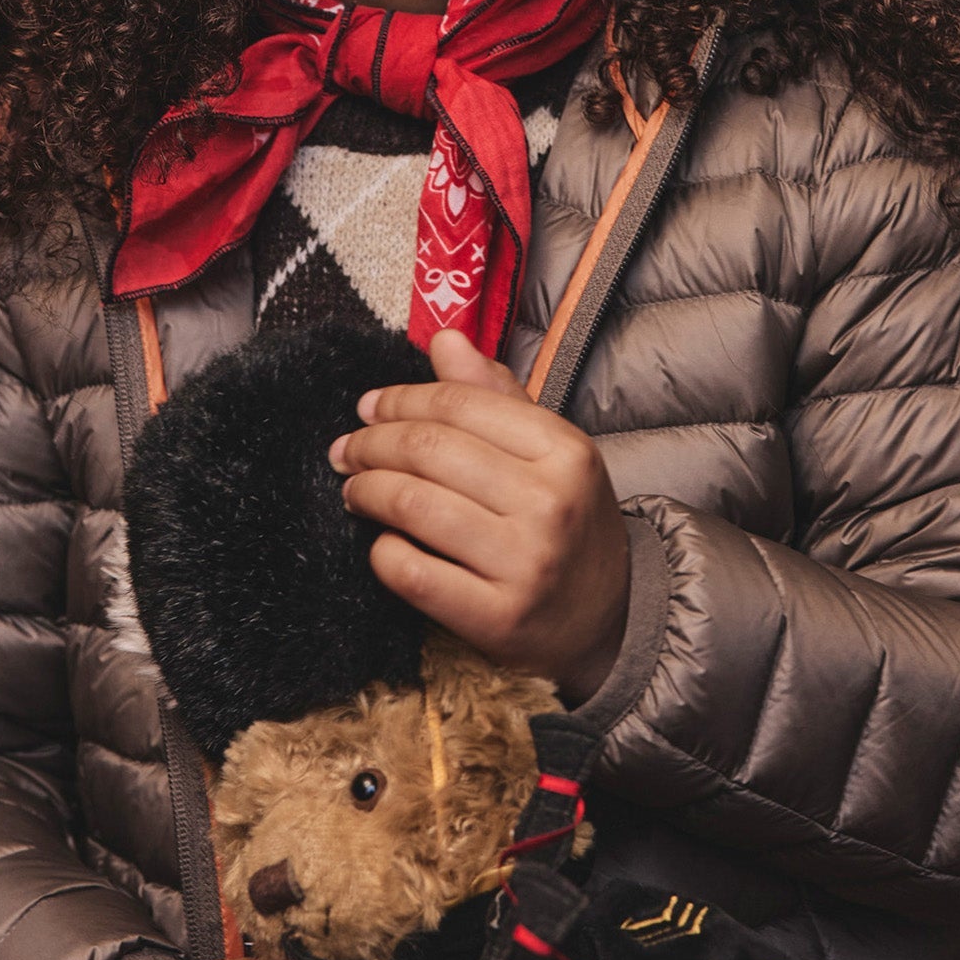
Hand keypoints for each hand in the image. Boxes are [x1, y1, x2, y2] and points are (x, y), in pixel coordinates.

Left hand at [330, 329, 629, 703]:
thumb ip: (494, 394)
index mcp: (565, 450)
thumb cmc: (568, 523)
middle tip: (347, 450)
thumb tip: (443, 339)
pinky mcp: (499, 620)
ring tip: (355, 490)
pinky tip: (384, 543)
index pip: (459, 404)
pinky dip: (383, 552)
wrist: (612, 619)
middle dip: (371, 444)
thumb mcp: (551, 452)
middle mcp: (549, 503)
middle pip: (428, 450)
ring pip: (413, 505)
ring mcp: (526, 564)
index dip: (400, 400)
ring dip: (367, 491)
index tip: (368, 408)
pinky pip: (411, 573)